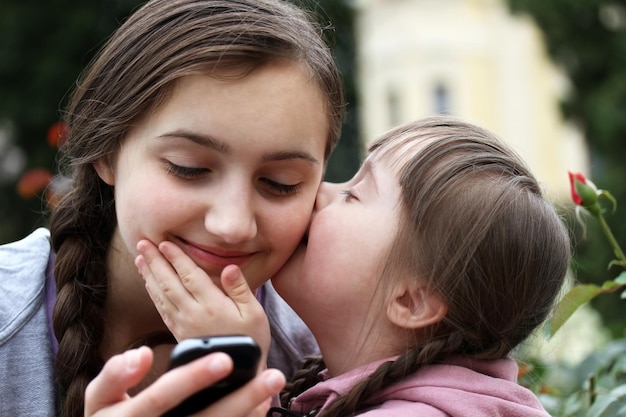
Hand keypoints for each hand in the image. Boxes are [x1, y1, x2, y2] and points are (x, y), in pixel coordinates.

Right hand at [85, 346, 285, 416]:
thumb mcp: (100, 399)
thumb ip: (115, 375)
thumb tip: (142, 354)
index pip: (162, 397)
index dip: (192, 379)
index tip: (224, 359)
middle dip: (240, 400)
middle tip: (271, 376)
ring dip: (247, 413)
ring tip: (271, 391)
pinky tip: (259, 408)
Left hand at [135, 240, 269, 354]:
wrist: (239, 374)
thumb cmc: (250, 340)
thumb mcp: (255, 314)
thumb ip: (241, 289)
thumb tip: (229, 267)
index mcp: (213, 306)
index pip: (190, 276)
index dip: (176, 258)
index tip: (164, 243)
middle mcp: (194, 314)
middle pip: (169, 283)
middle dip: (155, 261)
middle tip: (143, 243)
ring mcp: (184, 324)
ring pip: (162, 295)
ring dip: (149, 275)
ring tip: (140, 258)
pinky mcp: (180, 333)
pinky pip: (162, 310)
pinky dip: (153, 294)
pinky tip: (149, 284)